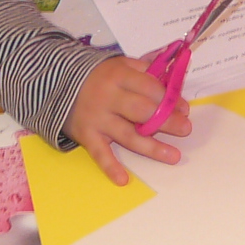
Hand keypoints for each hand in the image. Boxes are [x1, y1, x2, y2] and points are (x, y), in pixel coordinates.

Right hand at [67, 54, 191, 185]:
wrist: (60, 83)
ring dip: (152, 147)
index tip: (184, 109)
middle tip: (185, 129)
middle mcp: (109, 98)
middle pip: (142, 111)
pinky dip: (110, 167)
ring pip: (128, 135)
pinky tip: (123, 180)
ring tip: (173, 156)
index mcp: (120, 76)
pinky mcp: (87, 136)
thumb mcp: (122, 64)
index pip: (150, 88)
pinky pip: (100, 154)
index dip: (170, 99)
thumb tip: (174, 82)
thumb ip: (147, 70)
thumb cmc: (100, 76)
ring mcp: (98, 119)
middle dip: (166, 121)